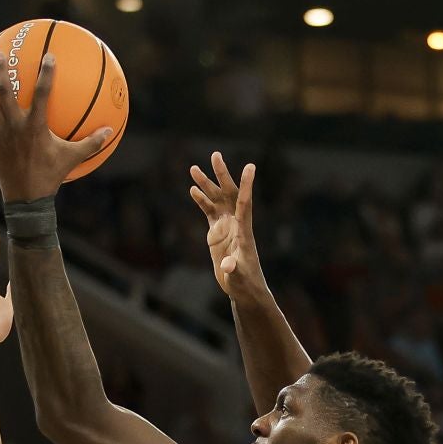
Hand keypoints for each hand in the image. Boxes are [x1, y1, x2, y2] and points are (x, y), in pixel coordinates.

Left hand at [0, 53, 113, 203]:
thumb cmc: (51, 177)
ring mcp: (0, 136)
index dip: (46, 73)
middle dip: (1, 71)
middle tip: (0, 55)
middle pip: (4, 92)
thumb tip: (110, 130)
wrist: (27, 200)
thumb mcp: (72, 158)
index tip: (49, 56)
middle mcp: (15, 127)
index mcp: (36, 127)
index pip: (43, 93)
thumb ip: (91, 143)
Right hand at [189, 152, 266, 299]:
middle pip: (230, 194)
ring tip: (193, 168)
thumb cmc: (244, 283)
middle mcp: (236, 224)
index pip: (245, 204)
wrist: (242, 288)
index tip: (250, 166)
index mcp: (243, 231)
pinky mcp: (217, 232)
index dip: (246, 186)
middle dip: (222, 175)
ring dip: (207, 184)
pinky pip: (209, 211)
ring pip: (217, 200)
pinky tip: (192, 189)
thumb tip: (228, 265)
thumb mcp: (238, 277)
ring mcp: (226, 226)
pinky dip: (201, 200)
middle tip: (215, 155)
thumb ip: (233, 269)